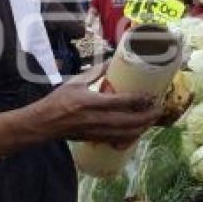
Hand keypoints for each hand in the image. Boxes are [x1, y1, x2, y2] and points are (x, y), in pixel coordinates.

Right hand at [38, 82, 161, 148]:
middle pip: (128, 121)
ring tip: (153, 120)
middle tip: (159, 109)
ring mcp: (96, 131)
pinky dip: (131, 137)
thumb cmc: (57, 101)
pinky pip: (118, 140)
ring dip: (142, 128)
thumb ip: (94, 72)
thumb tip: (110, 61)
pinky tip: (138, 131)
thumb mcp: (75, 82)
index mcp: (91, 102)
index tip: (151, 95)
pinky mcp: (95, 139)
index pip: (121, 102)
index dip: (139, 99)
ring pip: (126, 133)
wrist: (44, 123)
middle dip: (147, 117)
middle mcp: (96, 119)